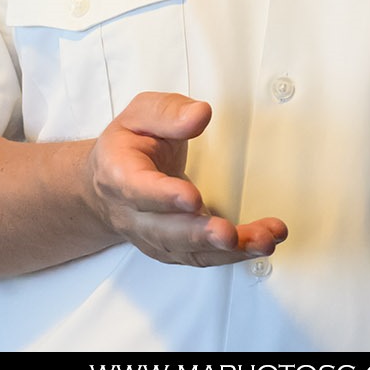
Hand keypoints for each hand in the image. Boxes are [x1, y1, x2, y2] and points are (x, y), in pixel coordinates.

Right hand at [85, 92, 287, 266]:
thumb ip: (168, 113)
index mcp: (120, 174)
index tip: (192, 198)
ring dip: (227, 250)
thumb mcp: (141, 114)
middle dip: (199, 234)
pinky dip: (234, 254)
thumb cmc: (128, 144)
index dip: (165, 197)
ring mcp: (153, 237)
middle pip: (165, 232)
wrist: (107, 182)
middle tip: (228, 234)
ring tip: (262, 241)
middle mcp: (133, 214)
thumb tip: (199, 115)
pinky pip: (203, 257)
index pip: (138, 190)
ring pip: (188, 250)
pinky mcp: (174, 249)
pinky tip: (260, 243)